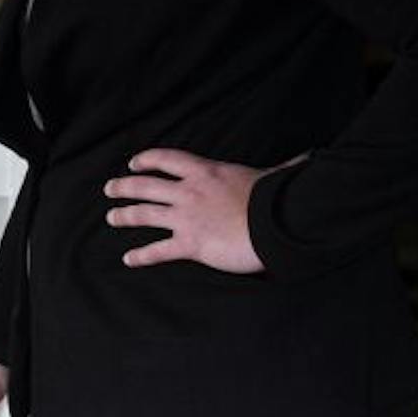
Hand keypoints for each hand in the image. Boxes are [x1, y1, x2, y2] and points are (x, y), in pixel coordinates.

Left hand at [103, 148, 302, 273]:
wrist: (277, 224)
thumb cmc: (279, 199)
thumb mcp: (275, 176)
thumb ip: (282, 168)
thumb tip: (308, 157)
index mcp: (206, 172)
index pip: (168, 159)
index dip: (147, 159)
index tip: (133, 162)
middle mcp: (189, 192)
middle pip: (146, 186)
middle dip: (124, 186)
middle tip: (110, 188)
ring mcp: (186, 218)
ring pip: (144, 214)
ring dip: (124, 215)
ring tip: (111, 217)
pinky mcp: (190, 244)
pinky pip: (158, 251)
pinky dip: (140, 255)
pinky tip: (128, 259)